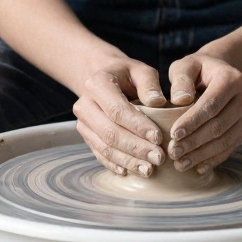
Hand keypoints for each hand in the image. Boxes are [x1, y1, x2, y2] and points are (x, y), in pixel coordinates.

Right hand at [72, 56, 168, 176]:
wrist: (105, 79)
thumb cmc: (127, 75)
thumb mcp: (140, 70)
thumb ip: (150, 84)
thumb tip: (158, 102)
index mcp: (97, 84)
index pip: (117, 110)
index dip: (138, 126)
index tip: (158, 138)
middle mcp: (85, 104)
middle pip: (110, 132)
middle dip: (135, 148)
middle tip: (158, 158)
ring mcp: (83, 122)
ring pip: (104, 147)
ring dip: (127, 160)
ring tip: (149, 169)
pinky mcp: (86, 136)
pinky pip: (99, 154)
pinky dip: (115, 164)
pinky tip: (130, 171)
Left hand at [166, 53, 241, 173]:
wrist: (218, 73)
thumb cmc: (197, 70)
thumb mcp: (186, 66)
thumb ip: (180, 79)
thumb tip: (180, 100)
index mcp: (231, 79)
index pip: (211, 104)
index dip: (192, 121)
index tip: (173, 134)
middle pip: (219, 125)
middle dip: (195, 142)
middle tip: (174, 153)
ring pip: (226, 140)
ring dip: (202, 155)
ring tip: (181, 164)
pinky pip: (231, 147)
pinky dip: (214, 159)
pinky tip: (198, 167)